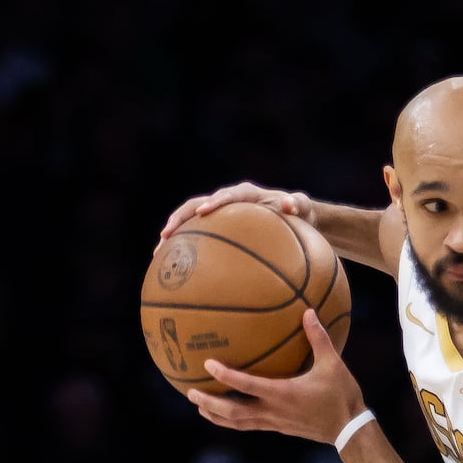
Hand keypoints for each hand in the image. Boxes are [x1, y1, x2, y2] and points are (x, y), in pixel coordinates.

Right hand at [158, 182, 316, 248]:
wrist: (297, 218)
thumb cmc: (301, 214)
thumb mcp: (303, 208)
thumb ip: (297, 204)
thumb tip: (289, 204)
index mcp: (245, 194)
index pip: (225, 196)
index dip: (213, 203)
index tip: (203, 213)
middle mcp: (228, 201)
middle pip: (196, 205)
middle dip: (180, 218)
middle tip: (166, 234)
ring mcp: (221, 215)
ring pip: (191, 221)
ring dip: (175, 234)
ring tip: (159, 252)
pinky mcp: (219, 228)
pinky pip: (199, 237)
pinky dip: (186, 248)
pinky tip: (175, 268)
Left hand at [187, 309, 366, 444]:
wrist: (349, 430)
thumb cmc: (341, 395)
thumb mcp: (332, 364)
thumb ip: (318, 337)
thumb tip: (308, 311)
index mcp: (282, 394)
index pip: (246, 385)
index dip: (225, 375)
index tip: (207, 364)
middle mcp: (273, 411)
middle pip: (232, 412)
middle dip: (209, 403)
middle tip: (191, 391)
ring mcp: (274, 423)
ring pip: (237, 423)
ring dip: (215, 415)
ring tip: (199, 406)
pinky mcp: (278, 428)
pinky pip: (249, 425)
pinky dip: (232, 421)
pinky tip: (225, 414)